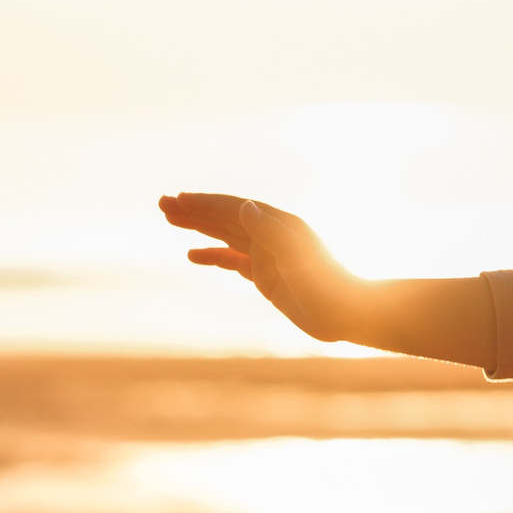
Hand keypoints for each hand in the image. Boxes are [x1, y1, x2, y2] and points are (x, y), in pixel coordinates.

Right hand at [159, 192, 371, 342]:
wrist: (349, 313)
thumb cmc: (328, 284)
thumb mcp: (298, 256)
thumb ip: (271, 231)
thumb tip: (244, 206)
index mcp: (279, 225)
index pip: (235, 208)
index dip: (206, 203)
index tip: (178, 200)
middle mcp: (271, 235)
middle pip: (226, 218)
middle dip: (195, 210)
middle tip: (162, 204)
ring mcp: (268, 255)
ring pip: (226, 236)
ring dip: (199, 227)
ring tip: (170, 220)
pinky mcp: (266, 277)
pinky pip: (233, 261)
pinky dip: (213, 255)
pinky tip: (193, 255)